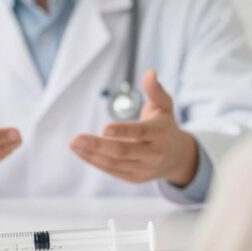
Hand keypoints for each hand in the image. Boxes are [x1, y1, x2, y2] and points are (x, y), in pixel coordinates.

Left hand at [70, 70, 197, 185]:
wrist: (177, 157)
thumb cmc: (165, 126)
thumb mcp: (164, 106)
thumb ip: (155, 90)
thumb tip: (150, 73)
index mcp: (161, 134)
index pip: (141, 133)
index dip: (123, 131)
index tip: (104, 128)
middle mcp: (154, 154)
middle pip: (123, 150)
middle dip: (97, 145)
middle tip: (76, 138)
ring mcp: (145, 168)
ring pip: (114, 163)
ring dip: (91, 154)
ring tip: (74, 144)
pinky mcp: (135, 178)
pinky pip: (112, 170)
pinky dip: (94, 161)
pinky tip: (81, 152)